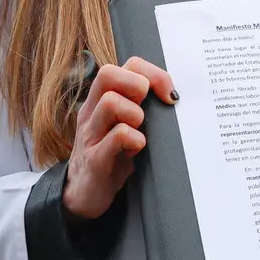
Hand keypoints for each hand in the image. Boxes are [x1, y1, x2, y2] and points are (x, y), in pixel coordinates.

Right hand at [63, 56, 175, 220]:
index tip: (169, 94)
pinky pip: (115, 137)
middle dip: (138, 84)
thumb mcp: (126, 126)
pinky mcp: (94, 160)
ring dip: (135, 114)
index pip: (126, 65)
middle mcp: (92, 111)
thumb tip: (176, 97)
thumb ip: (142, 107)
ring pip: (110, 102)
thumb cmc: (111, 155)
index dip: (153, 73)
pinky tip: (138, 148)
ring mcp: (90, 134)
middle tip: (150, 108)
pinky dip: (134, 139)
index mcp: (102, 99)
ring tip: (141, 130)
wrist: (83, 194)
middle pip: (108, 73)